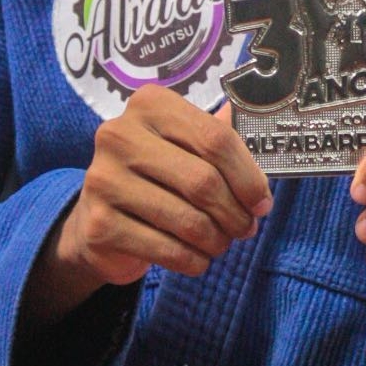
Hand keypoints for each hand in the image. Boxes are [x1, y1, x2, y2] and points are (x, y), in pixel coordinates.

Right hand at [21, 89, 271, 328]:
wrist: (98, 218)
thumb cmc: (155, 176)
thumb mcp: (185, 146)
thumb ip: (220, 138)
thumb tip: (266, 138)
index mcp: (149, 105)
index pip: (215, 138)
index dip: (248, 176)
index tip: (262, 201)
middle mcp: (120, 135)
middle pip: (203, 181)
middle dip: (234, 213)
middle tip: (246, 228)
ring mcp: (104, 179)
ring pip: (187, 219)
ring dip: (216, 240)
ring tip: (221, 243)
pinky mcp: (99, 224)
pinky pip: (166, 249)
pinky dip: (193, 260)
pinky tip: (198, 258)